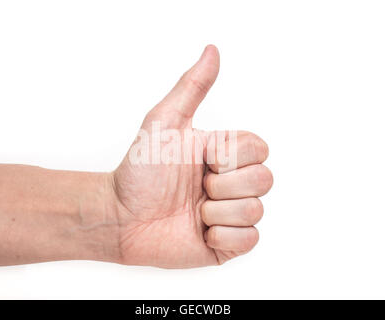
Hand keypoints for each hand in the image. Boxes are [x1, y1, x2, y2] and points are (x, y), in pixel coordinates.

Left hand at [110, 45, 272, 267]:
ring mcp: (230, 214)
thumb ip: (192, 88)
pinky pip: (250, 239)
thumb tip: (212, 51)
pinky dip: (223, 237)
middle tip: (196, 186)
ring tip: (193, 211)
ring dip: (217, 211)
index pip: (259, 149)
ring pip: (256, 210)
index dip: (232, 156)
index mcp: (223, 155)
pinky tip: (200, 232)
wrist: (120, 217)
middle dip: (224, 184)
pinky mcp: (227, 244)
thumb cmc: (140, 170)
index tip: (202, 159)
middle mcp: (231, 183)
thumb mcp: (165, 122)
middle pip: (265, 179)